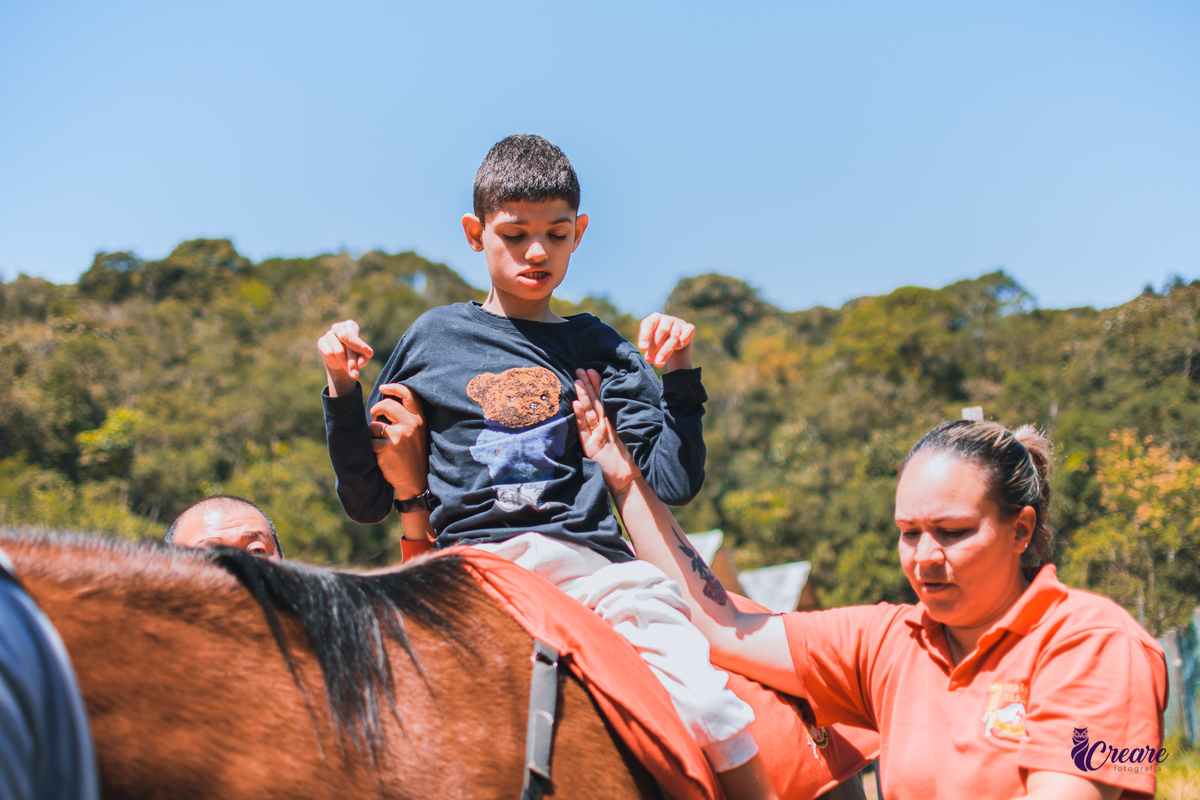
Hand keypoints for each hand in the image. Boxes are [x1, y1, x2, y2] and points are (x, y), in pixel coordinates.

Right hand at [318, 320, 373, 396]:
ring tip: (351, 372)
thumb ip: (363, 358)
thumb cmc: (354, 354)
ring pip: (338, 350)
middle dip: (351, 357)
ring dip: (345, 364)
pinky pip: (328, 353)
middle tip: (355, 373)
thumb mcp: (362, 357)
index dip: (360, 345)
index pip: (354, 335)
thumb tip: (360, 362)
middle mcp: (338, 327)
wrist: (339, 360)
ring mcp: (328, 334)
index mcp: (350, 326)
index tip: (368, 354)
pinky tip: (338, 362)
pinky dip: (335, 360)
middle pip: (344, 338)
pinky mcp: (321, 342)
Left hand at [368, 384, 428, 500]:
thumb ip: (406, 418)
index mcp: (419, 419)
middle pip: (386, 405)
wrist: (416, 482)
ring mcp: (399, 436)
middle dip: (376, 410)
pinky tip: (380, 456)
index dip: (394, 387)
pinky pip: (369, 441)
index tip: (383, 387)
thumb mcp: (417, 434)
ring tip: (381, 445)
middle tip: (375, 417)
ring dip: (372, 434)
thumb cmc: (412, 455)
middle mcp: (411, 424)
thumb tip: (384, 402)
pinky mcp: (387, 447)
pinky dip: (370, 448)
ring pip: (374, 425)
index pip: (408, 394)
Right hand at [573, 368, 640, 494]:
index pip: (603, 400)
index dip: (598, 385)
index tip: (594, 371)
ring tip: (577, 382)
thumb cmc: (634, 459)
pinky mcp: (590, 447)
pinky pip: (584, 429)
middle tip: (581, 370)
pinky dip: (579, 416)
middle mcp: (601, 428)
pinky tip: (576, 404)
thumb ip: (631, 418)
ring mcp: (594, 436)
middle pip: (593, 403)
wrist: (630, 481)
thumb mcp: (635, 434)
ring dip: (582, 397)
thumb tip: (639, 398)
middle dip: (587, 386)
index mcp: (611, 423)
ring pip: (587, 412)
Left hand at [638, 313, 694, 370]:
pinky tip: (678, 347)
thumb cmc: (658, 344)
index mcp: (654, 319)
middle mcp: (666, 319)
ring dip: (666, 351)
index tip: (643, 348)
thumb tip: (649, 358)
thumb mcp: (650, 345)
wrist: (674, 346)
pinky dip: (684, 339)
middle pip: (663, 330)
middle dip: (656, 347)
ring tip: (659, 363)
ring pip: (674, 335)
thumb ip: (649, 350)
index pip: (649, 324)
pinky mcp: (688, 328)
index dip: (645, 336)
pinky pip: (689, 331)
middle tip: (651, 360)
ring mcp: (678, 323)